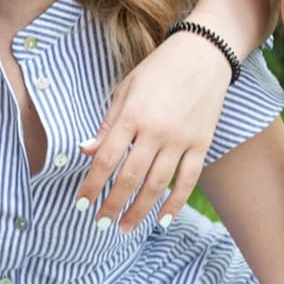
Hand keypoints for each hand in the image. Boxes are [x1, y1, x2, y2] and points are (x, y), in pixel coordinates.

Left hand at [75, 30, 229, 232]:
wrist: (203, 55)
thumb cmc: (157, 71)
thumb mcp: (124, 91)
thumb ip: (107, 125)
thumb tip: (85, 151)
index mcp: (131, 116)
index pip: (105, 160)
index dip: (91, 185)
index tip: (81, 204)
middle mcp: (156, 131)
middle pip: (130, 178)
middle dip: (112, 205)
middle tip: (100, 225)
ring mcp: (181, 140)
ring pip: (158, 184)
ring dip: (139, 210)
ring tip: (125, 228)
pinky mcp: (202, 144)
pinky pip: (188, 180)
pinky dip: (175, 202)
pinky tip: (162, 220)